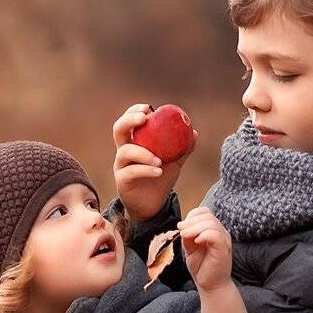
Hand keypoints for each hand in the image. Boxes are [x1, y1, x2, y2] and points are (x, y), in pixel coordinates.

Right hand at [112, 104, 198, 222]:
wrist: (153, 204)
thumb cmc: (161, 177)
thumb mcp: (174, 161)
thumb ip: (182, 147)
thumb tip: (193, 131)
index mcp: (135, 141)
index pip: (129, 120)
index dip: (134, 111)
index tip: (148, 108)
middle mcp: (124, 151)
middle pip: (118, 129)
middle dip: (129, 120)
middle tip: (144, 119)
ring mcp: (121, 166)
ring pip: (125, 152)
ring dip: (143, 152)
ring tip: (159, 160)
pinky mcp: (122, 181)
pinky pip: (131, 171)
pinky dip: (146, 170)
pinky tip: (159, 172)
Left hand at [179, 206, 232, 291]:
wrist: (211, 285)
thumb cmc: (202, 267)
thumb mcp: (189, 248)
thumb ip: (187, 236)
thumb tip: (182, 225)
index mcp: (213, 229)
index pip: (204, 212)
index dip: (191, 216)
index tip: (181, 228)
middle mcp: (221, 232)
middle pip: (207, 215)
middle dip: (191, 221)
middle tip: (182, 232)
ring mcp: (224, 239)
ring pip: (211, 223)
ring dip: (194, 228)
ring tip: (186, 236)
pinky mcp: (224, 248)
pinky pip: (215, 235)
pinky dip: (203, 235)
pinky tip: (196, 242)